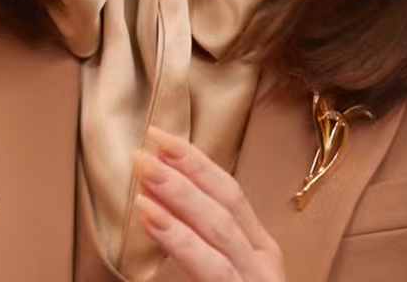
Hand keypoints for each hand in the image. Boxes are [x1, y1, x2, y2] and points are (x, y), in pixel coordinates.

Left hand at [133, 126, 283, 281]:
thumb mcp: (214, 268)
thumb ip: (189, 237)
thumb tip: (151, 196)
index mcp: (257, 246)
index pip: (229, 192)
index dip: (196, 162)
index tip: (162, 138)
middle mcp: (261, 259)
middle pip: (226, 200)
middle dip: (186, 167)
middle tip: (148, 143)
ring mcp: (255, 277)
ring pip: (219, 226)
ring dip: (179, 193)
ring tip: (145, 169)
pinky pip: (211, 266)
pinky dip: (179, 238)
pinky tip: (151, 216)